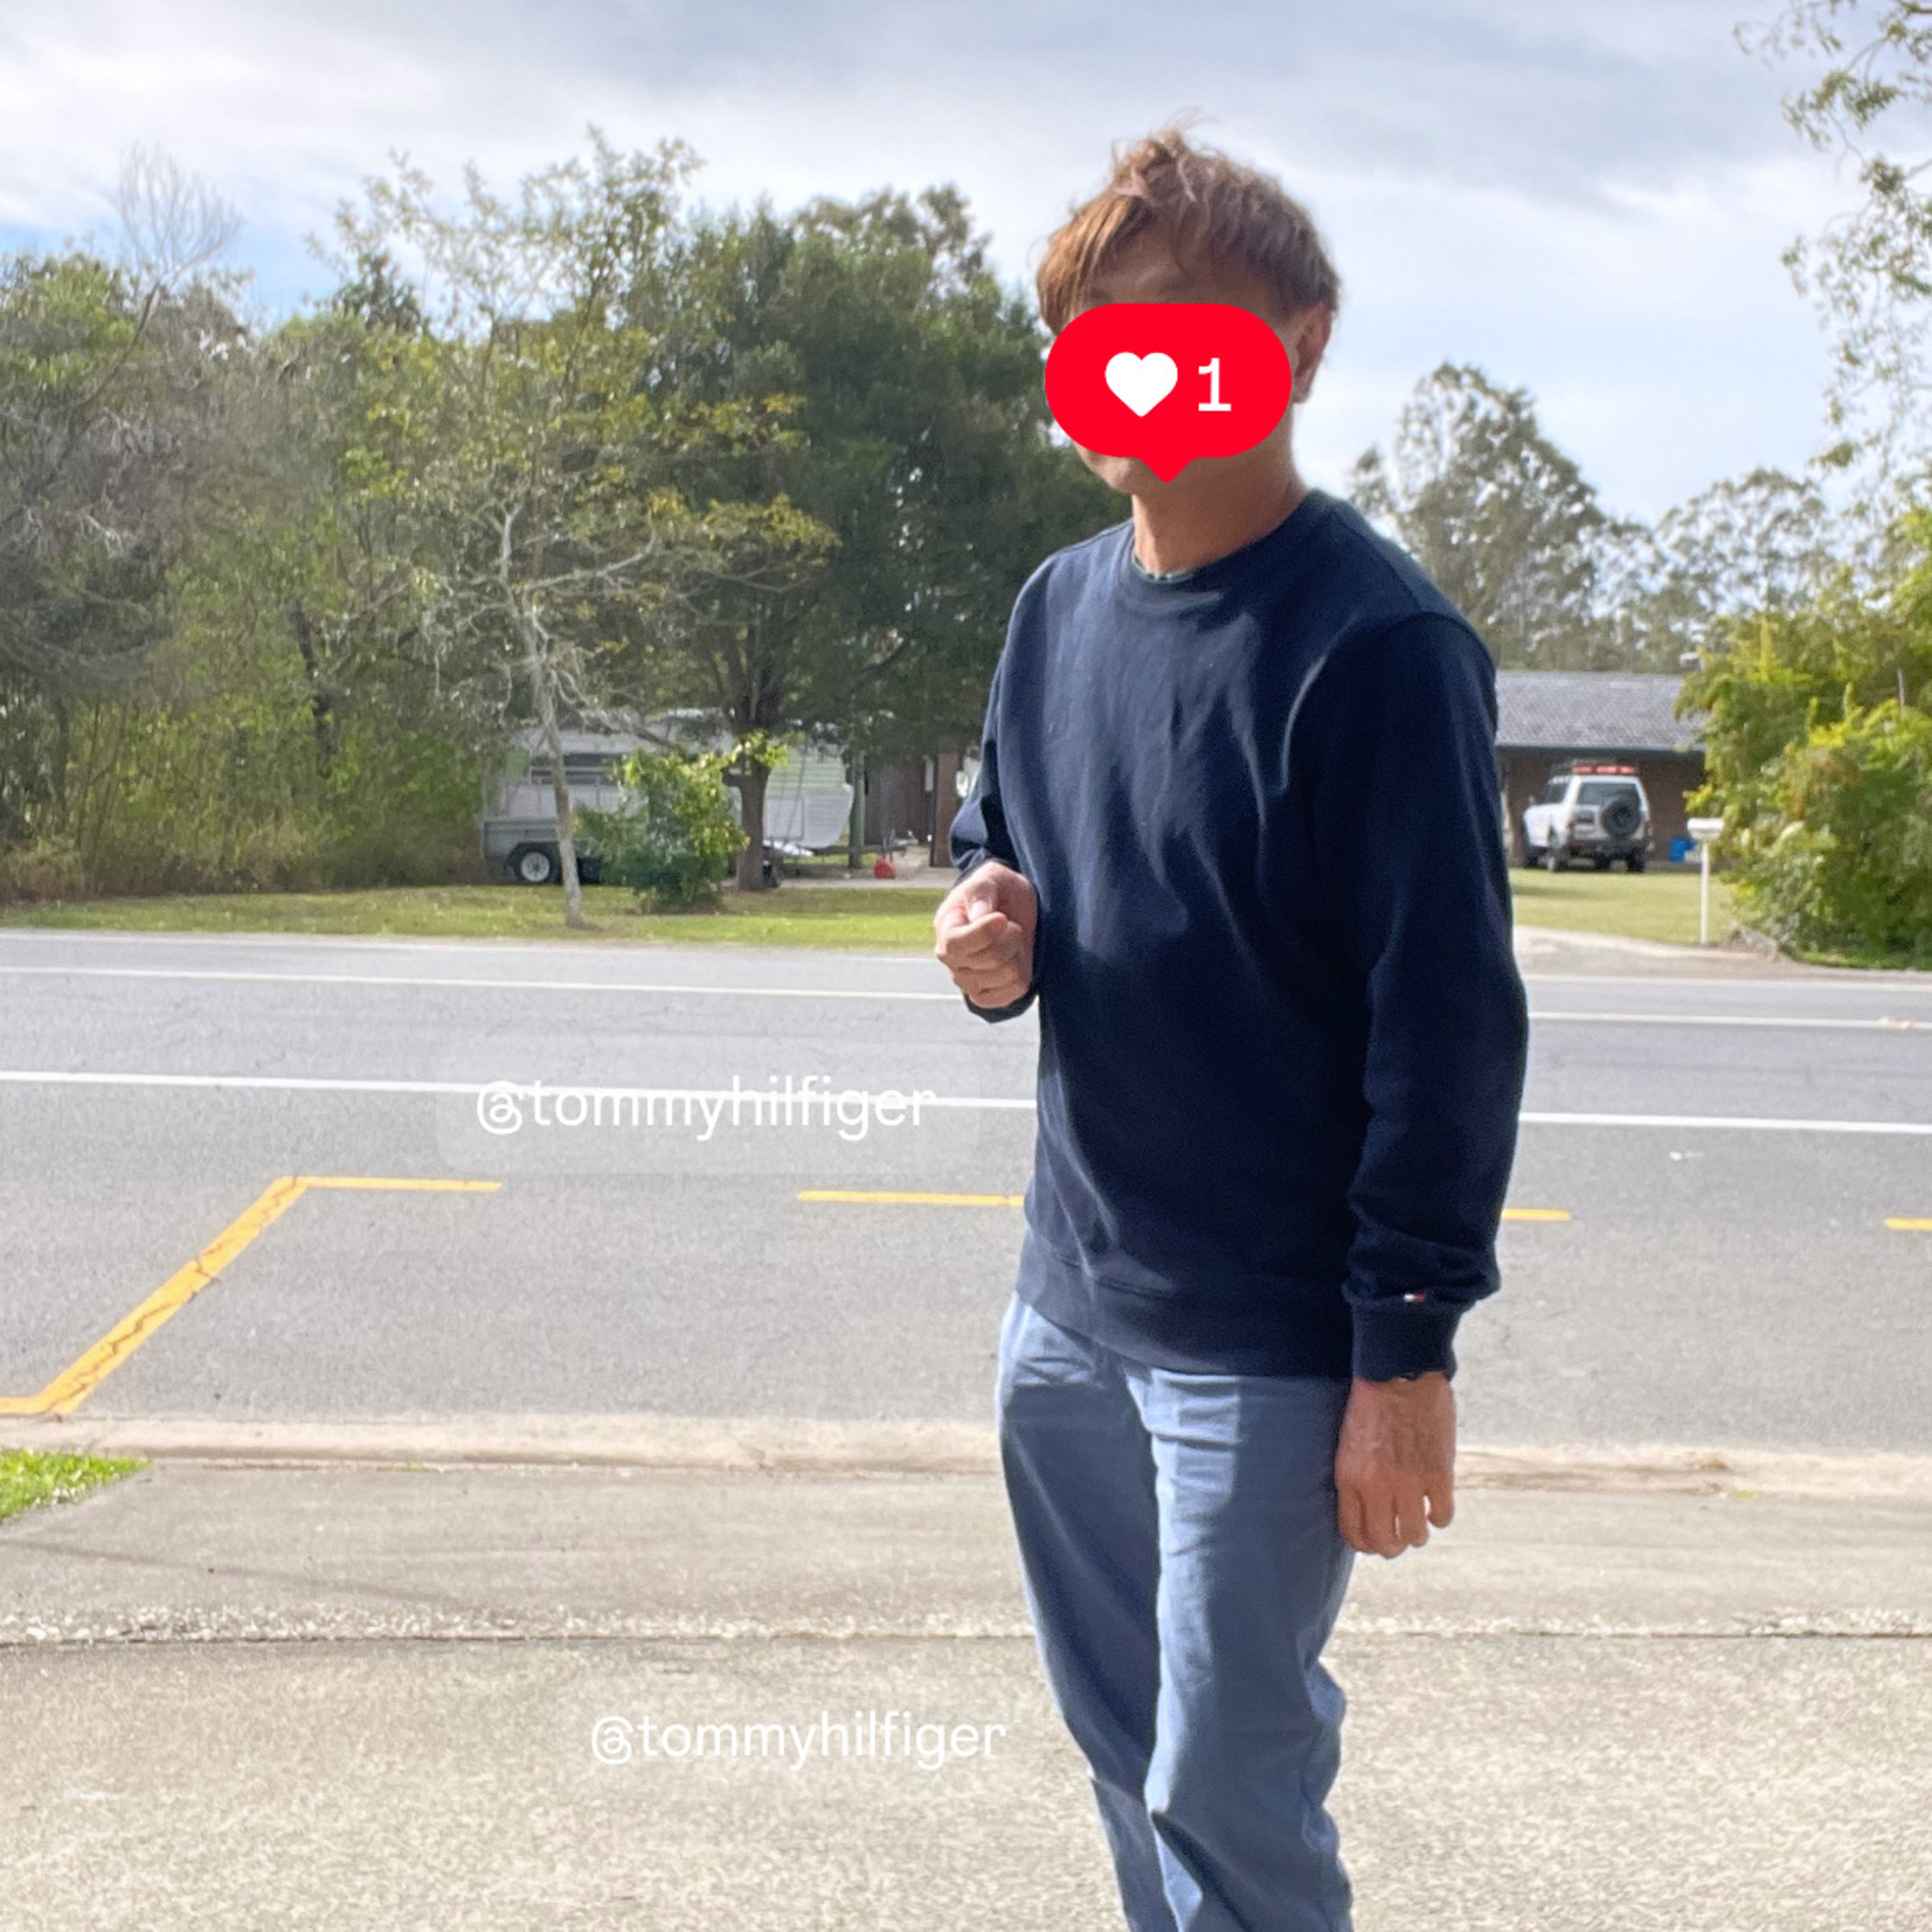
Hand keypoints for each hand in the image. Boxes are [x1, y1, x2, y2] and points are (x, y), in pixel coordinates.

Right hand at [934, 861, 1037, 1008]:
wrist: (1008, 908)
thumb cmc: (997, 891)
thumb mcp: (990, 877)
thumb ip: (981, 892)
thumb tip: (979, 917)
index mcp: (945, 927)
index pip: (956, 944)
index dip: (983, 934)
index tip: (1002, 917)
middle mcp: (950, 959)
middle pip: (989, 959)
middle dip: (1011, 937)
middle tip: (1010, 923)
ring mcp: (966, 980)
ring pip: (1006, 976)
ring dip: (1018, 954)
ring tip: (1010, 940)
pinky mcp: (985, 995)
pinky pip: (1013, 992)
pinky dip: (1022, 974)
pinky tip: (1014, 959)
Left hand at [1334, 1372, 1454, 1558]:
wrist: (1398, 1374)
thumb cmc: (1370, 1404)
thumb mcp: (1349, 1445)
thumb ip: (1356, 1479)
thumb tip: (1367, 1510)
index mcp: (1351, 1478)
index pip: (1354, 1533)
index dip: (1366, 1544)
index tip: (1373, 1540)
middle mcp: (1378, 1486)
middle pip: (1385, 1542)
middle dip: (1392, 1547)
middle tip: (1398, 1539)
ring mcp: (1410, 1482)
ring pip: (1415, 1535)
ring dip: (1417, 1534)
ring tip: (1418, 1524)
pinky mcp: (1438, 1473)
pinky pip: (1442, 1515)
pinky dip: (1440, 1516)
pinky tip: (1436, 1506)